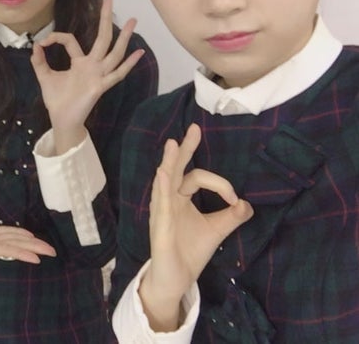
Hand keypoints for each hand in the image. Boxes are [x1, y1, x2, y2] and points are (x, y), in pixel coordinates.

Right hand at [0, 217, 56, 269]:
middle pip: (13, 245)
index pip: (5, 250)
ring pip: (11, 239)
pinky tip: (27, 233)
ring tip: (45, 245)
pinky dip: (17, 232)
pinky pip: (3, 232)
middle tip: (52, 251)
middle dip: (32, 247)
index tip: (39, 257)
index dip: (22, 252)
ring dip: (29, 241)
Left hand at [30, 0, 143, 152]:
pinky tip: (138, 53)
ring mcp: (98, 75)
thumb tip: (35, 45)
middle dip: (106, 19)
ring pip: (114, 53)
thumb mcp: (45, 77)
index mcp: (79, 62)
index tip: (43, 42)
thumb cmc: (56, 100)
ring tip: (134, 20)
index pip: (71, 40)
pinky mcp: (100, 86)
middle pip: (102, 39)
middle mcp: (92, 66)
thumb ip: (39, 61)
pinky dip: (128, 65)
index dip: (57, 38)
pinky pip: (117, 75)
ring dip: (124, 37)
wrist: (61, 119)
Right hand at [140, 124, 253, 330]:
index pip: (197, 177)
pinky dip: (162, 186)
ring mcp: (162, 210)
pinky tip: (164, 173)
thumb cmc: (190, 252)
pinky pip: (161, 202)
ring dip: (169, 162)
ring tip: (172, 144)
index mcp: (180, 198)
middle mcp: (168, 199)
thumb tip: (248, 203)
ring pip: (165, 180)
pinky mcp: (160, 225)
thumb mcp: (217, 230)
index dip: (219, 184)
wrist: (176, 279)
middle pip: (176, 168)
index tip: (234, 199)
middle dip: (185, 148)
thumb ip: (232, 216)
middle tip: (194, 128)